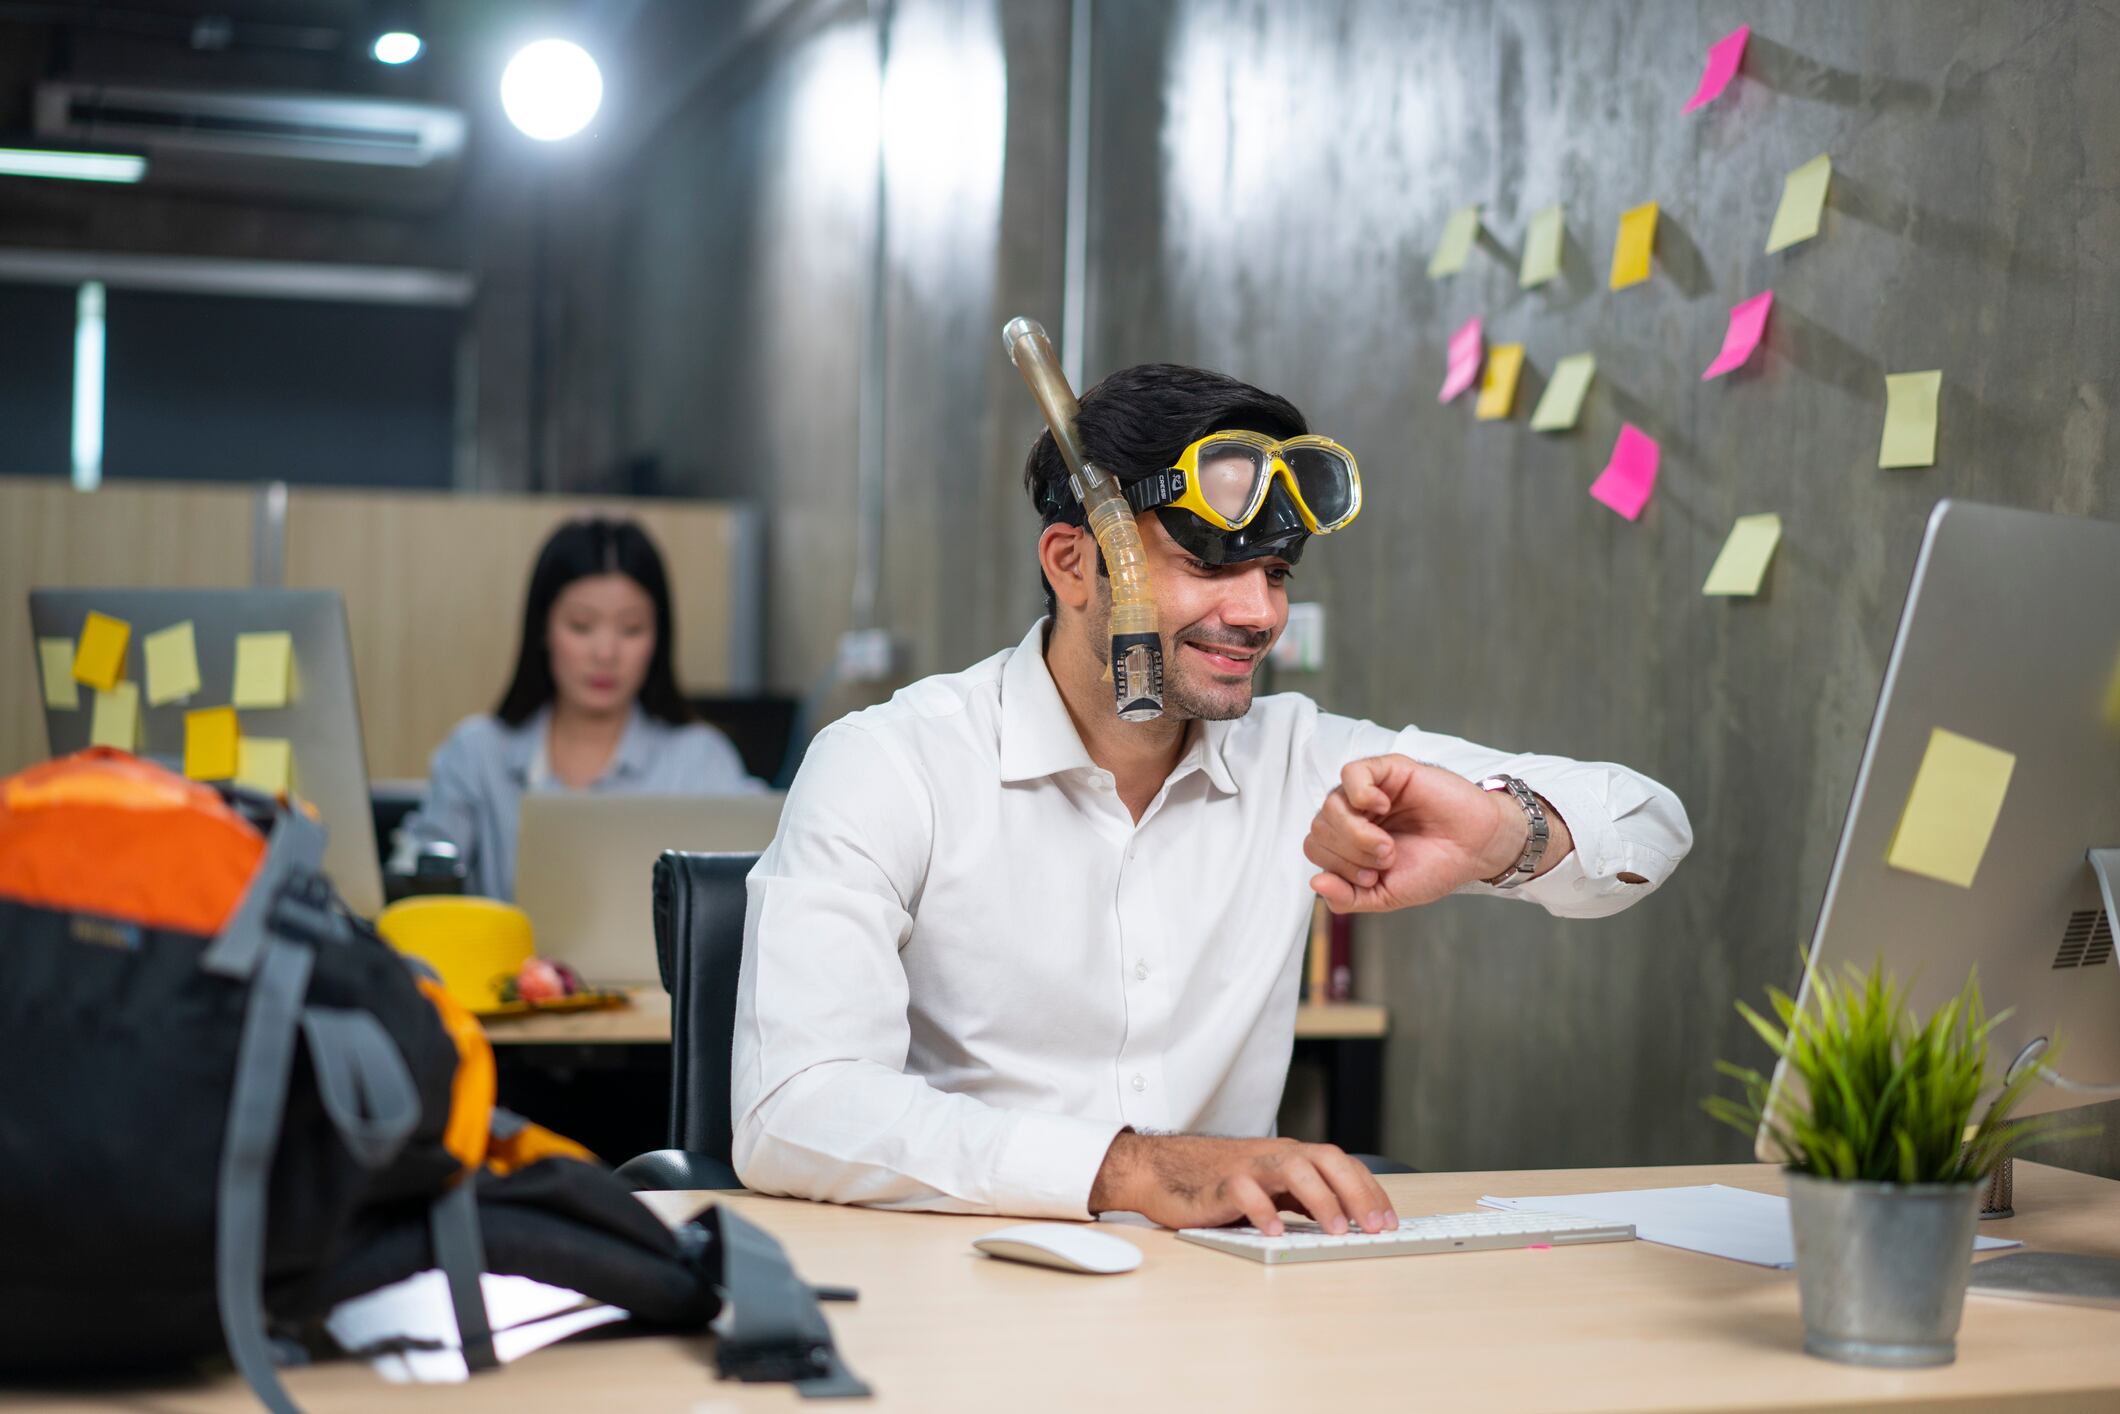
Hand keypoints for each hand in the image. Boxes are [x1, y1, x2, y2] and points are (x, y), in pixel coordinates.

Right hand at [1088, 1131, 1396, 1234]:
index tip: (1389, 1221)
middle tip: (1374, 1227)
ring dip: (1321, 1199)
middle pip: (1326, 1159)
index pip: (1341, 1165)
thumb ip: (1301, 1198)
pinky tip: (1274, 1232)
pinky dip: (1263, 1210)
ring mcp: (1247, 1167)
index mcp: (1290, 1157)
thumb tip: (1346, 1224)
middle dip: (1356, 1192)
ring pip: (1293, 1169)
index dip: (1369, 1191)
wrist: (1159, 1170)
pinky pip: (1245, 1190)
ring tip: (1336, 1231)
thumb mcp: (1269, 1189)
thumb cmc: (1216, 1182)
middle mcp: (1274, 1157)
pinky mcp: (1218, 1184)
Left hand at [1304, 755, 1559, 912]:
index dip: (1337, 868)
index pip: (1314, 848)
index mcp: (1348, 841)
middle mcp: (1352, 814)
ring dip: (1357, 834)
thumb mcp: (1385, 895)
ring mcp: (1368, 791)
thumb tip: (1315, 884)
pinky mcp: (1387, 770)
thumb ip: (1348, 897)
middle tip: (1386, 860)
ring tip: (1387, 846)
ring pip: (1331, 805)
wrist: (1476, 848)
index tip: (1373, 877)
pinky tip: (1381, 807)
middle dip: (1350, 854)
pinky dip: (1360, 794)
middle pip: (1319, 829)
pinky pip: (1351, 773)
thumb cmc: (1434, 867)